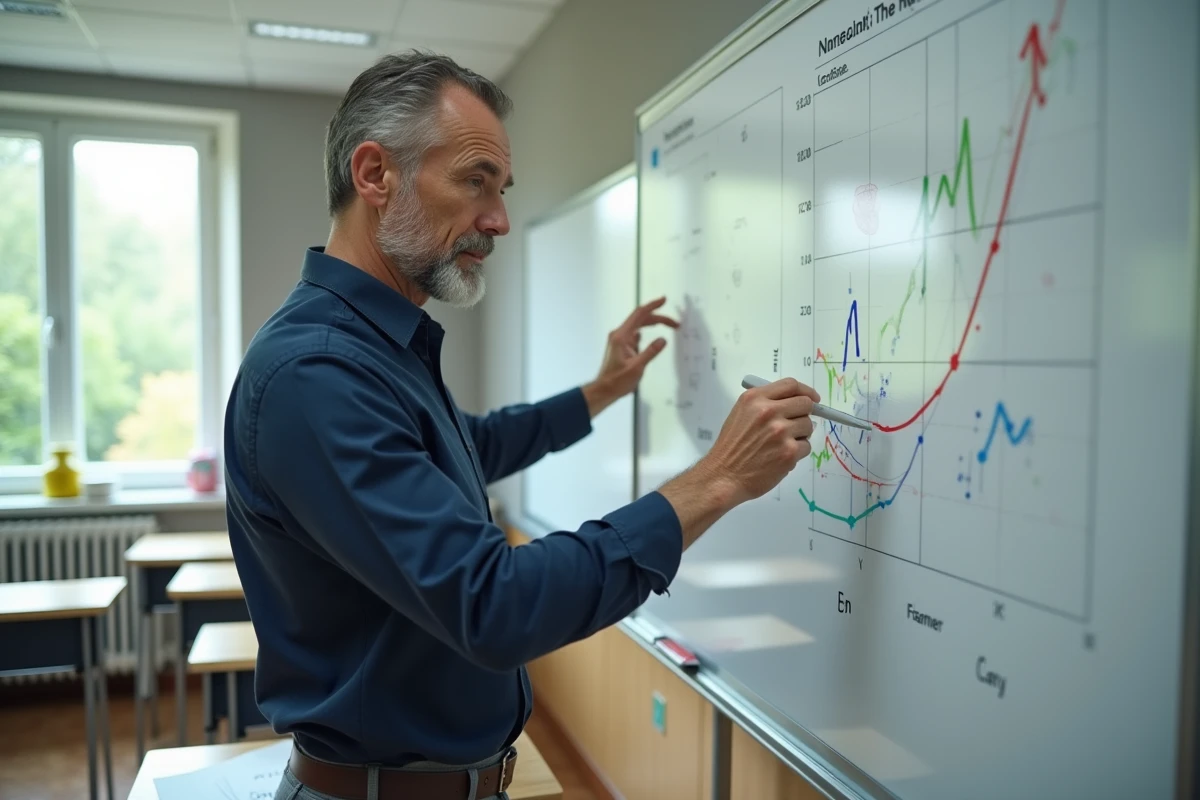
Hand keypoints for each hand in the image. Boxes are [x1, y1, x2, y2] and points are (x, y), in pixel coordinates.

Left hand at [582, 297, 678, 416]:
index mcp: (621, 336)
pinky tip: (654, 340)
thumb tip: (663, 339)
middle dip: (659, 318)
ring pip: (639, 326)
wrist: (604, 390)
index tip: (664, 300)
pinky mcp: (622, 346)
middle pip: (641, 319)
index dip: (652, 306)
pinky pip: (636, 335)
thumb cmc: (617, 381)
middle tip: (675, 323)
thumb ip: (650, 352)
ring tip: (670, 327)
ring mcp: (620, 340)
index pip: (639, 315)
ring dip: (654, 325)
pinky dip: (647, 334)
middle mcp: (619, 335)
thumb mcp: (637, 368)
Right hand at [658, 377, 819, 550]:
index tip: (813, 398)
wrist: (723, 476)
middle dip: (804, 414)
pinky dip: (798, 452)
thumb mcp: (741, 414)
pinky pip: (806, 446)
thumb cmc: (731, 447)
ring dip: (800, 435)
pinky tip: (780, 457)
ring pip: (808, 426)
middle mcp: (768, 412)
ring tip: (782, 444)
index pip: (791, 385)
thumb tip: (793, 402)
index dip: (806, 391)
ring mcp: (781, 432)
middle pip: (805, 404)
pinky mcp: (789, 452)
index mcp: (755, 399)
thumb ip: (765, 404)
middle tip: (796, 425)